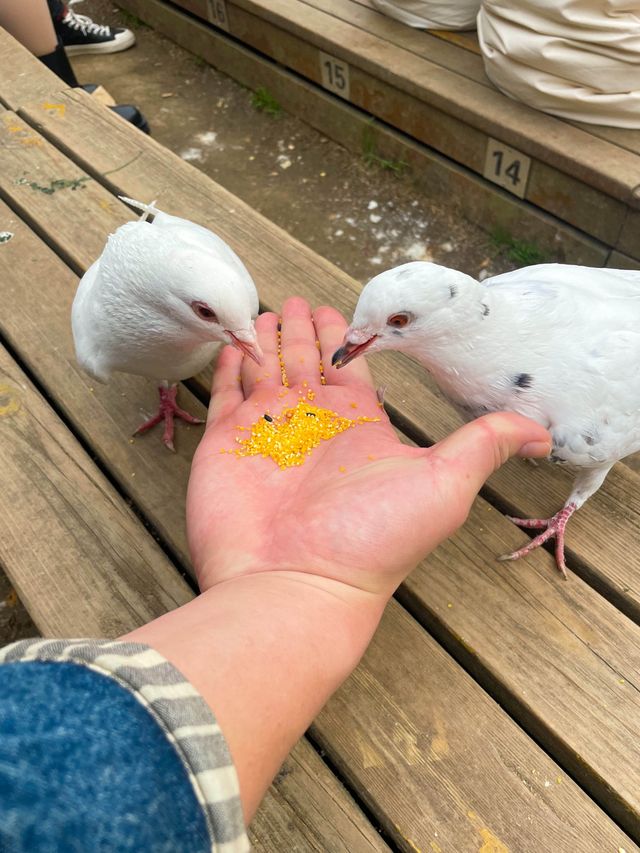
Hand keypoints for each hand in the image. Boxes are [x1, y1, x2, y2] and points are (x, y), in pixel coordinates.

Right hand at [187, 297, 550, 600]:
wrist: (295, 583)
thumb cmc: (370, 540)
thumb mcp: (443, 484)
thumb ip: (484, 445)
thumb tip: (540, 432)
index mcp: (359, 426)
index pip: (352, 369)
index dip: (348, 338)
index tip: (340, 310)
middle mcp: (313, 425)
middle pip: (308, 362)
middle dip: (304, 331)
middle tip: (298, 300)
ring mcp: (267, 433)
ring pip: (266, 371)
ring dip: (268, 342)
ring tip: (267, 313)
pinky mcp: (225, 444)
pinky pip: (225, 394)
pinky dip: (228, 369)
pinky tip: (233, 346)